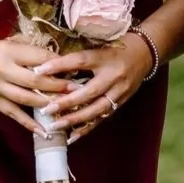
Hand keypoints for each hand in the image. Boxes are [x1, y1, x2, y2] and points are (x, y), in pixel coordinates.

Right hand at [0, 33, 72, 132]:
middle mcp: (3, 70)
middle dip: (58, 86)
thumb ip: (28, 53)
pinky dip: (29, 123)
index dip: (59, 64)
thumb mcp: (7, 43)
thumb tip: (56, 60)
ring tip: (67, 108)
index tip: (76, 69)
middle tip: (78, 89)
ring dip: (48, 104)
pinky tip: (43, 130)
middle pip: (36, 81)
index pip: (40, 59)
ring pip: (26, 99)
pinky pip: (12, 113)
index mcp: (9, 51)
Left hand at [37, 33, 159, 141]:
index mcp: (105, 57)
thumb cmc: (116, 47)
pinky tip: (72, 137)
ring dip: (75, 119)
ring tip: (55, 126)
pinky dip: (86, 128)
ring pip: (97, 109)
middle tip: (46, 109)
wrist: (144, 54)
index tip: (38, 71)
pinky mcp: (122, 101)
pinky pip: (103, 117)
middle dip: (67, 102)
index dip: (59, 65)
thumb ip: (78, 57)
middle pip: (89, 91)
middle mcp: (114, 75)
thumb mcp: (98, 46)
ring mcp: (120, 91)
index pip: (80, 60)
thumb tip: (49, 66)